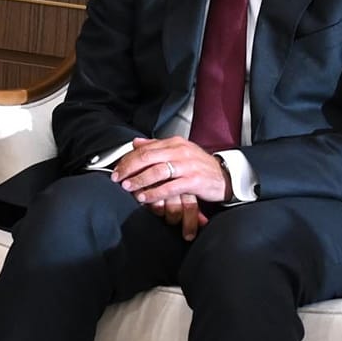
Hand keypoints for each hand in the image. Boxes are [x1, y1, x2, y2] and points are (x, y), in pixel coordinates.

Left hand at [112, 137, 227, 215]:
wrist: (225, 176)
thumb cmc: (199, 166)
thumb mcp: (178, 152)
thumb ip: (156, 147)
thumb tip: (135, 143)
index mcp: (174, 143)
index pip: (145, 148)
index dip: (128, 159)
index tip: (116, 170)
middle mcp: (180, 151)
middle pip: (147, 157)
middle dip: (129, 169)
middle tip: (117, 179)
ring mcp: (188, 165)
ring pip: (157, 171)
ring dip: (139, 180)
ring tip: (127, 188)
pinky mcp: (194, 180)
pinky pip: (170, 187)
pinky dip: (155, 193)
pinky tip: (144, 198)